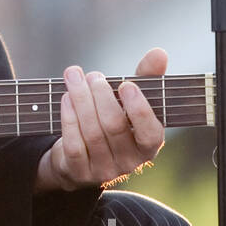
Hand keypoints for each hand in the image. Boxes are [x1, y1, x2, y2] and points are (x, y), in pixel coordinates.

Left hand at [34, 47, 166, 192]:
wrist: (80, 156)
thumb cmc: (113, 119)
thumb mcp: (130, 100)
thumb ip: (146, 77)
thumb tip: (159, 52)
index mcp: (149, 146)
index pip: (150, 133)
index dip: (139, 109)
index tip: (126, 84)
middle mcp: (129, 162)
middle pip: (114, 127)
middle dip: (101, 96)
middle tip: (93, 75)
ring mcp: (104, 170)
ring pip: (92, 133)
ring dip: (81, 101)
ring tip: (74, 77)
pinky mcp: (79, 172)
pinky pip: (74, 145)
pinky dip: (68, 118)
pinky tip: (66, 98)